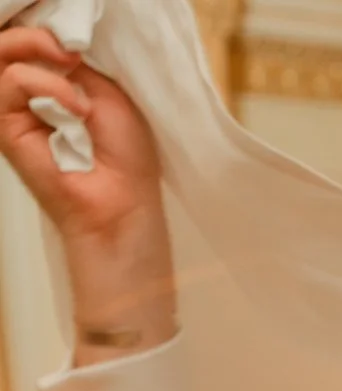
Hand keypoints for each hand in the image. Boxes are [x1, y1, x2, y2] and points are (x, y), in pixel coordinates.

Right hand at [0, 27, 173, 356]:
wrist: (124, 207)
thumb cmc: (128, 160)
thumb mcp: (111, 99)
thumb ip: (78, 68)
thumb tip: (55, 42)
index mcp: (57, 88)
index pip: (32, 46)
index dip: (45, 32)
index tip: (73, 37)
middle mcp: (30, 98)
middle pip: (8, 45)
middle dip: (35, 35)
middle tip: (66, 48)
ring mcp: (15, 114)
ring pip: (0, 58)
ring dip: (34, 52)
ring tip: (69, 71)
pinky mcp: (7, 131)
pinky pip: (6, 86)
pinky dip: (42, 85)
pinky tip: (72, 106)